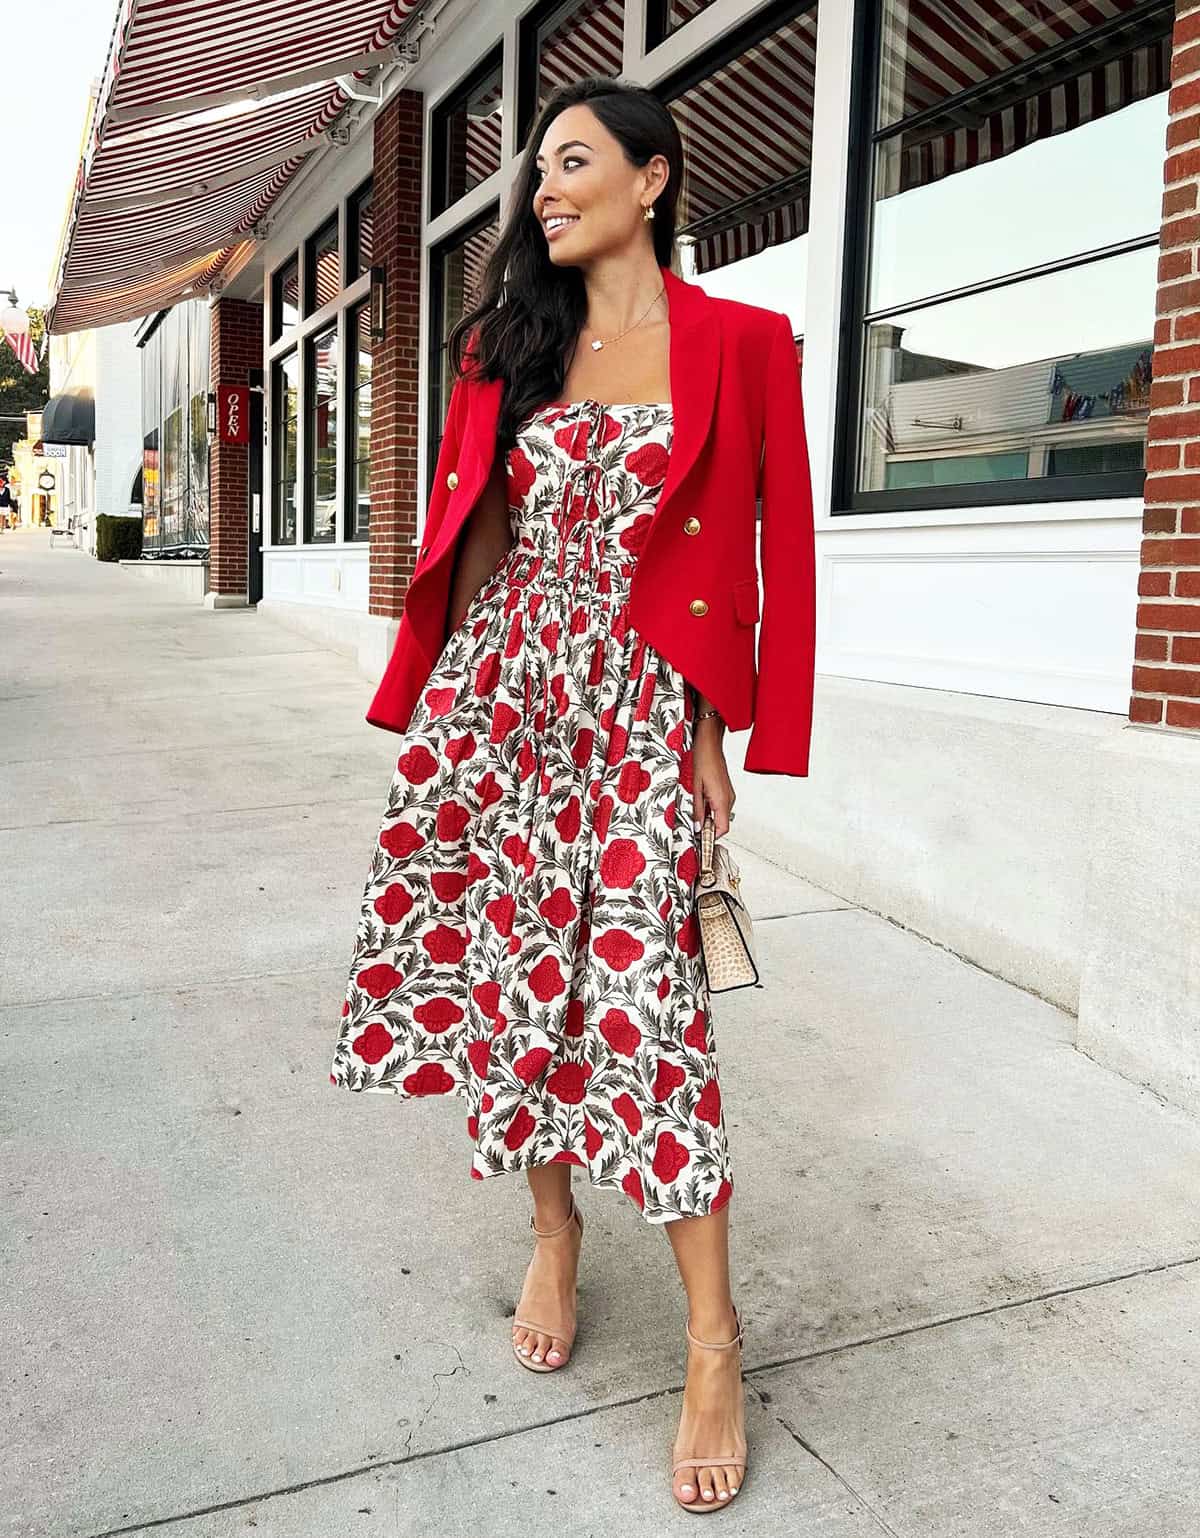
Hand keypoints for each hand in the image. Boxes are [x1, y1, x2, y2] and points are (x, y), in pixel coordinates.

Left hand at [692, 718, 735, 837]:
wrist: (709, 743)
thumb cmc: (702, 759)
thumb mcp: (694, 787)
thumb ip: (696, 809)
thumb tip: (696, 826)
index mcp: (722, 800)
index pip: (722, 829)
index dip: (712, 838)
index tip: (701, 842)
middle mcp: (728, 799)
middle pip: (721, 824)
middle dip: (708, 829)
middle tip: (693, 829)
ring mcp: (728, 795)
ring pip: (720, 816)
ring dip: (708, 818)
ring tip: (694, 812)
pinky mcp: (726, 791)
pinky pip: (719, 807)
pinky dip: (710, 810)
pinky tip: (699, 802)